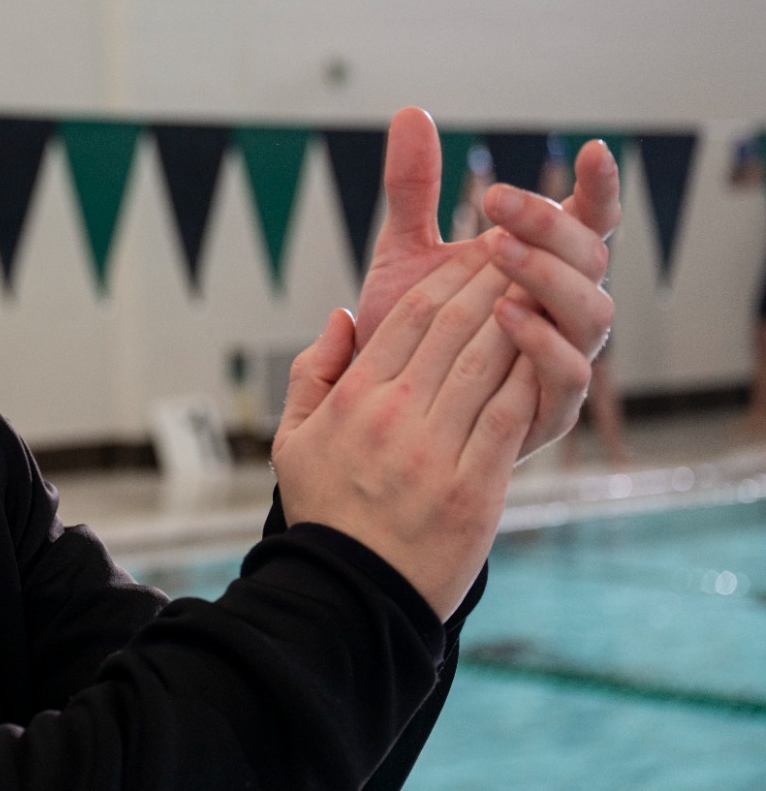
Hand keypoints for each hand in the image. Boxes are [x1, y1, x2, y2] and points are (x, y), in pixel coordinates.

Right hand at [275, 242, 537, 618]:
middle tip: (523, 249)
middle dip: (492, 281)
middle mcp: (395, 417)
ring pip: (487, 363)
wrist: (352, 594)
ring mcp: (436, 452)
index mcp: (354, 399)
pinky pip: (509, 417)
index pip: (407, 317)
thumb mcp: (292, 439)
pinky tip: (551, 350)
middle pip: (453, 329)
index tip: (477, 250)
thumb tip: (342, 315)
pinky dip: (532, 377)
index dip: (448, 277)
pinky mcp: (474, 488)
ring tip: (544, 284)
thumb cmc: (325, 513)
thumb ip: (312, 372)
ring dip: (519, 318)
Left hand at [353, 109, 619, 459]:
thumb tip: (411, 112)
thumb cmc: (407, 335)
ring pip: (594, 313)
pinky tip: (502, 315)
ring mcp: (562, 358)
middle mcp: (562, 311)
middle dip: (551, 226)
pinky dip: (541, 342)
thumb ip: (413, 191)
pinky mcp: (549, 409)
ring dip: (549, 277)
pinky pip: (569, 373)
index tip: (590, 151)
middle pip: (592, 259)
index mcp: (542, 269)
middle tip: (495, 202)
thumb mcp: (404, 255)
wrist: (380, 417)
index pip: (588, 222)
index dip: (597, 189)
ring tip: (496, 251)